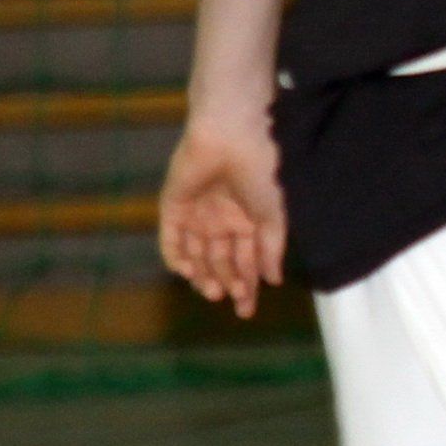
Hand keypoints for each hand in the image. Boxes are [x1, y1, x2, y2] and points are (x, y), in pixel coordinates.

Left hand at [160, 115, 286, 317]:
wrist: (231, 136)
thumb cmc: (262, 171)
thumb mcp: (274, 214)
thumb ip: (271, 248)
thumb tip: (274, 280)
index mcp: (249, 220)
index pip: (246, 260)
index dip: (248, 284)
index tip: (247, 309)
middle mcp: (223, 219)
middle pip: (222, 260)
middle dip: (226, 282)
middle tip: (230, 302)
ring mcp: (197, 213)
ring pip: (197, 254)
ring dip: (203, 274)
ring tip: (210, 292)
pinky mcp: (173, 205)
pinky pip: (171, 238)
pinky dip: (176, 256)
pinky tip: (184, 272)